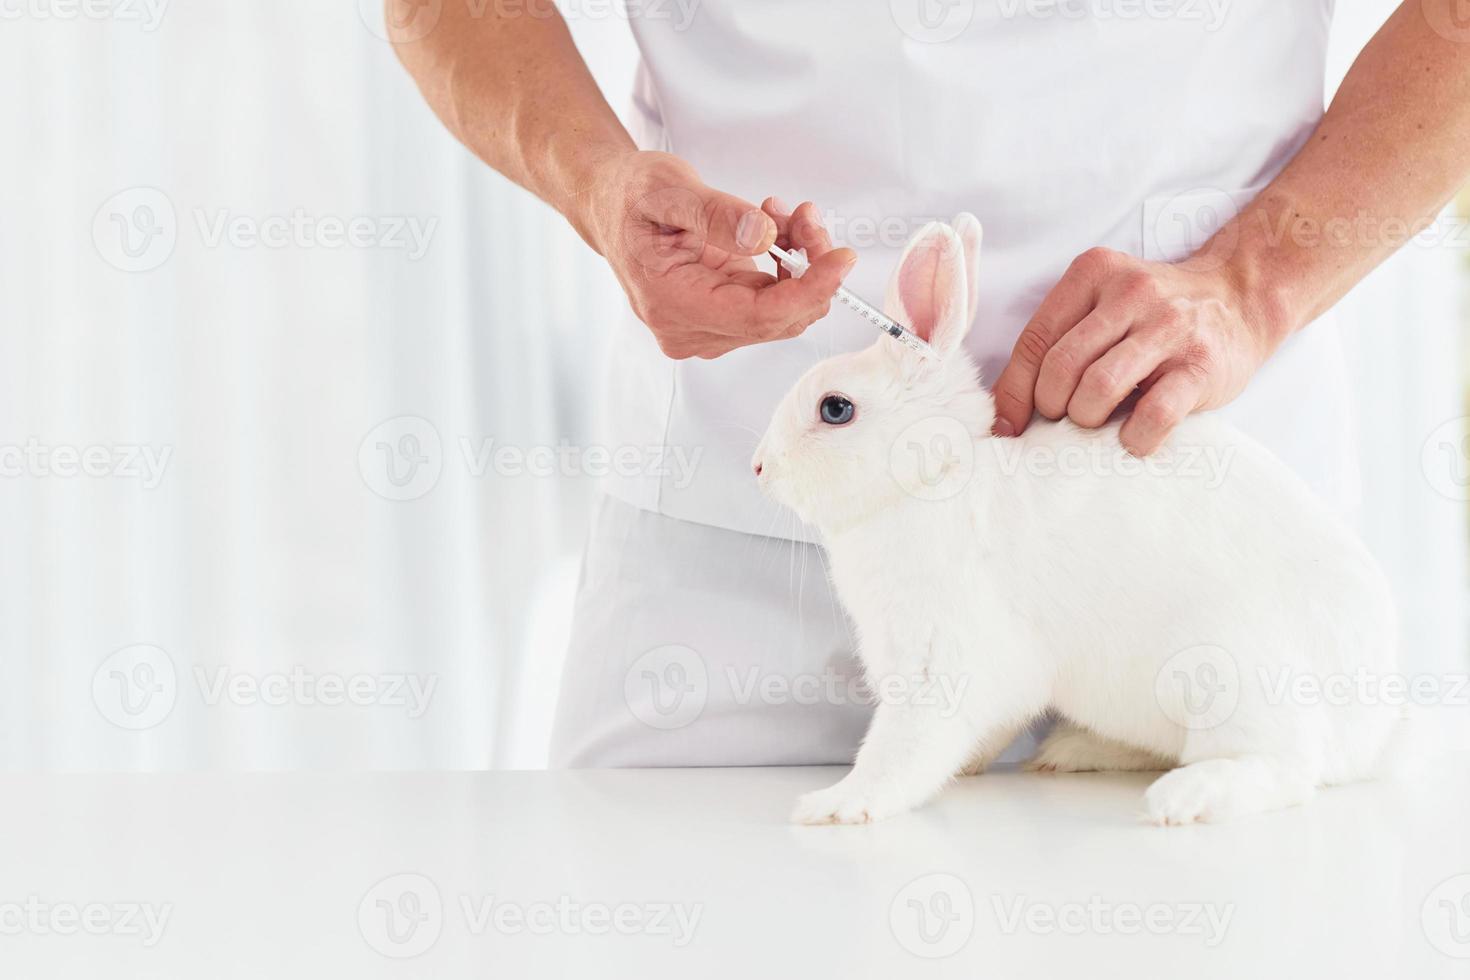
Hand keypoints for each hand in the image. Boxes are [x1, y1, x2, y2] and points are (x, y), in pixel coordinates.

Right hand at [582, 151, 856, 359]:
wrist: (611, 204)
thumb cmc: (631, 196)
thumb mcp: (668, 188)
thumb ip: (716, 214)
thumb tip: (762, 236)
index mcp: (672, 305)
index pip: (759, 316)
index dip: (809, 290)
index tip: (841, 259)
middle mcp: (689, 329)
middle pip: (777, 317)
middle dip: (809, 267)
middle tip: (807, 215)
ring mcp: (705, 328)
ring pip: (780, 311)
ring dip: (800, 263)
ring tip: (784, 213)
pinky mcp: (718, 317)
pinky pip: (771, 301)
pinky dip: (786, 267)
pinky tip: (775, 230)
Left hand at [990, 247, 1285, 454]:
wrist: (1239, 300)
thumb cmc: (1152, 317)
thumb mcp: (1101, 306)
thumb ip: (1056, 342)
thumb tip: (1003, 412)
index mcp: (1094, 273)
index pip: (1035, 339)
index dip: (1014, 391)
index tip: (1006, 426)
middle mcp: (1131, 293)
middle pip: (1062, 367)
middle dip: (1052, 406)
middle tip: (1067, 416)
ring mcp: (1170, 327)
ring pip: (1099, 389)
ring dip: (1088, 419)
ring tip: (1099, 422)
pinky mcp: (1201, 365)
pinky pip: (1154, 415)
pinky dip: (1134, 438)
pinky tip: (1133, 438)